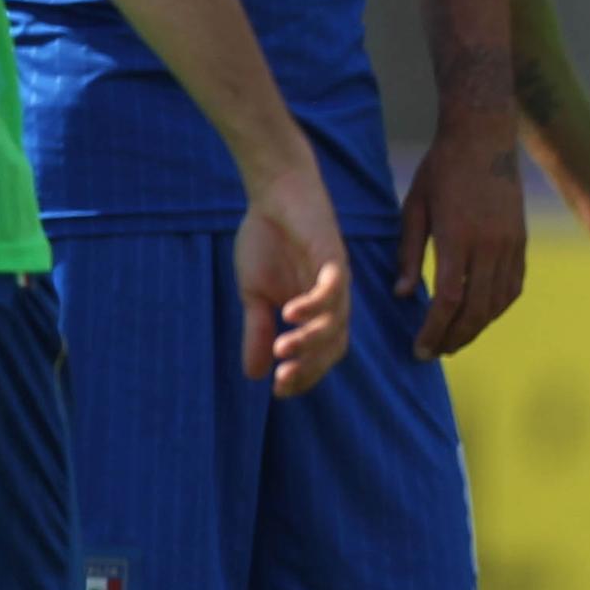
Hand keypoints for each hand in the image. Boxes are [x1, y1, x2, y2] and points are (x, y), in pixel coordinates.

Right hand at [233, 162, 349, 396]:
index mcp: (317, 312)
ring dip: (311, 339)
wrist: (274, 196)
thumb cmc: (268, 242)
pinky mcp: (333, 256)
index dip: (305, 376)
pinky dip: (315, 303)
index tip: (279, 392)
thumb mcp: (255, 294)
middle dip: (311, 367)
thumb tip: (254, 375)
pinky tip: (291, 313)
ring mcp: (336, 278)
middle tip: (283, 381)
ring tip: (284, 351)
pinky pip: (331, 285)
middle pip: (334, 344)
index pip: (321, 354)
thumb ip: (259, 331)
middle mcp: (333, 300)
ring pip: (336, 320)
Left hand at [395, 120, 525, 356]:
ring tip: (455, 340)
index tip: (419, 348)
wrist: (485, 138)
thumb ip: (409, 254)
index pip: (449, 299)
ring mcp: (511, 244)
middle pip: (476, 308)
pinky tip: (480, 315)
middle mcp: (490, 245)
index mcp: (459, 237)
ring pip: (498, 302)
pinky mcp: (521, 241)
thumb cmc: (440, 170)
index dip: (434, 329)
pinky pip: (513, 286)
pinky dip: (497, 307)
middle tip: (434, 353)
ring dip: (477, 327)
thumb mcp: (413, 208)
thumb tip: (404, 295)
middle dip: (455, 337)